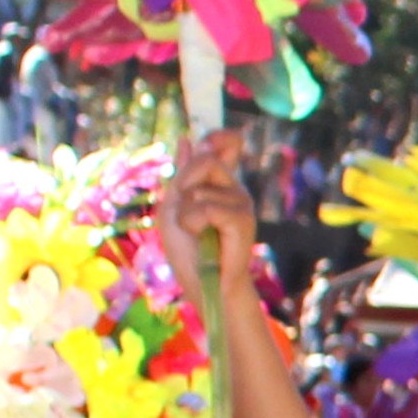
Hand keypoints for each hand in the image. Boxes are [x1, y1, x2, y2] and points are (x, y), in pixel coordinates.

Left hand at [162, 133, 259, 292]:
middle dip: (185, 181)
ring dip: (185, 213)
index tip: (205, 144)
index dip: (217, 135)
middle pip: (207, 159)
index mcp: (220, 182)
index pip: (228, 142)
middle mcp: (235, 188)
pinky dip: (193, 223)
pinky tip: (202, 237)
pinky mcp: (243, 220)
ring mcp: (242, 203)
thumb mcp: (174, 204)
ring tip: (195, 232)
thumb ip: (182, 173)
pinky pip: (207, 208)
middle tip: (185, 211)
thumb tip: (187, 137)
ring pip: (200, 188)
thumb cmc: (186, 248)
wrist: (200, 281)